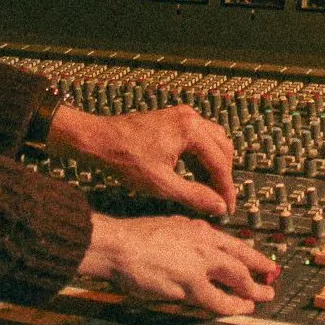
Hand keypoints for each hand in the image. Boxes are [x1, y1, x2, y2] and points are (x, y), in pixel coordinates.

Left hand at [49, 103, 236, 217]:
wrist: (96, 140)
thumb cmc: (123, 158)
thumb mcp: (161, 184)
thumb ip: (194, 195)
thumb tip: (218, 207)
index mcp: (190, 129)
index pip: (220, 163)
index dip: (226, 189)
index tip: (228, 208)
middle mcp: (190, 118)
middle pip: (222, 148)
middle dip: (223, 176)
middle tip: (220, 201)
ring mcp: (181, 116)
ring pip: (212, 142)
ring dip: (214, 166)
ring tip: (209, 191)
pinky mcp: (172, 121)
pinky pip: (198, 139)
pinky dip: (201, 158)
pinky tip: (195, 176)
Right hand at [78, 213, 278, 315]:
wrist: (118, 245)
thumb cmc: (133, 237)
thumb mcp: (168, 224)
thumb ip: (187, 233)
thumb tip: (197, 239)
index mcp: (197, 229)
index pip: (231, 242)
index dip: (249, 253)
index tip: (260, 259)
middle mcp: (204, 244)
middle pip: (241, 258)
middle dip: (260, 268)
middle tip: (272, 276)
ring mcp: (199, 265)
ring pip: (237, 278)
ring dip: (253, 289)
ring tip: (263, 296)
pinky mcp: (190, 285)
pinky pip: (218, 301)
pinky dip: (232, 306)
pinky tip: (240, 310)